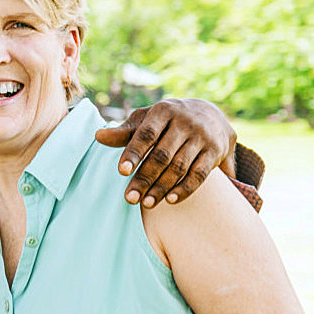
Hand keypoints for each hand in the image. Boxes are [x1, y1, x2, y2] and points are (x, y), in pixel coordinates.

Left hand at [94, 98, 235, 207]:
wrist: (211, 115)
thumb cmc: (167, 120)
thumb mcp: (146, 120)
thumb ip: (124, 131)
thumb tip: (98, 136)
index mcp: (163, 111)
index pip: (146, 134)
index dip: (133, 152)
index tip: (121, 172)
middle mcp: (185, 122)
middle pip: (162, 155)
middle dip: (145, 178)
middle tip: (130, 198)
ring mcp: (202, 136)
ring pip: (180, 166)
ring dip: (162, 187)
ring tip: (146, 203)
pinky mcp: (216, 151)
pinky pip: (200, 173)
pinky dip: (185, 188)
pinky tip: (170, 200)